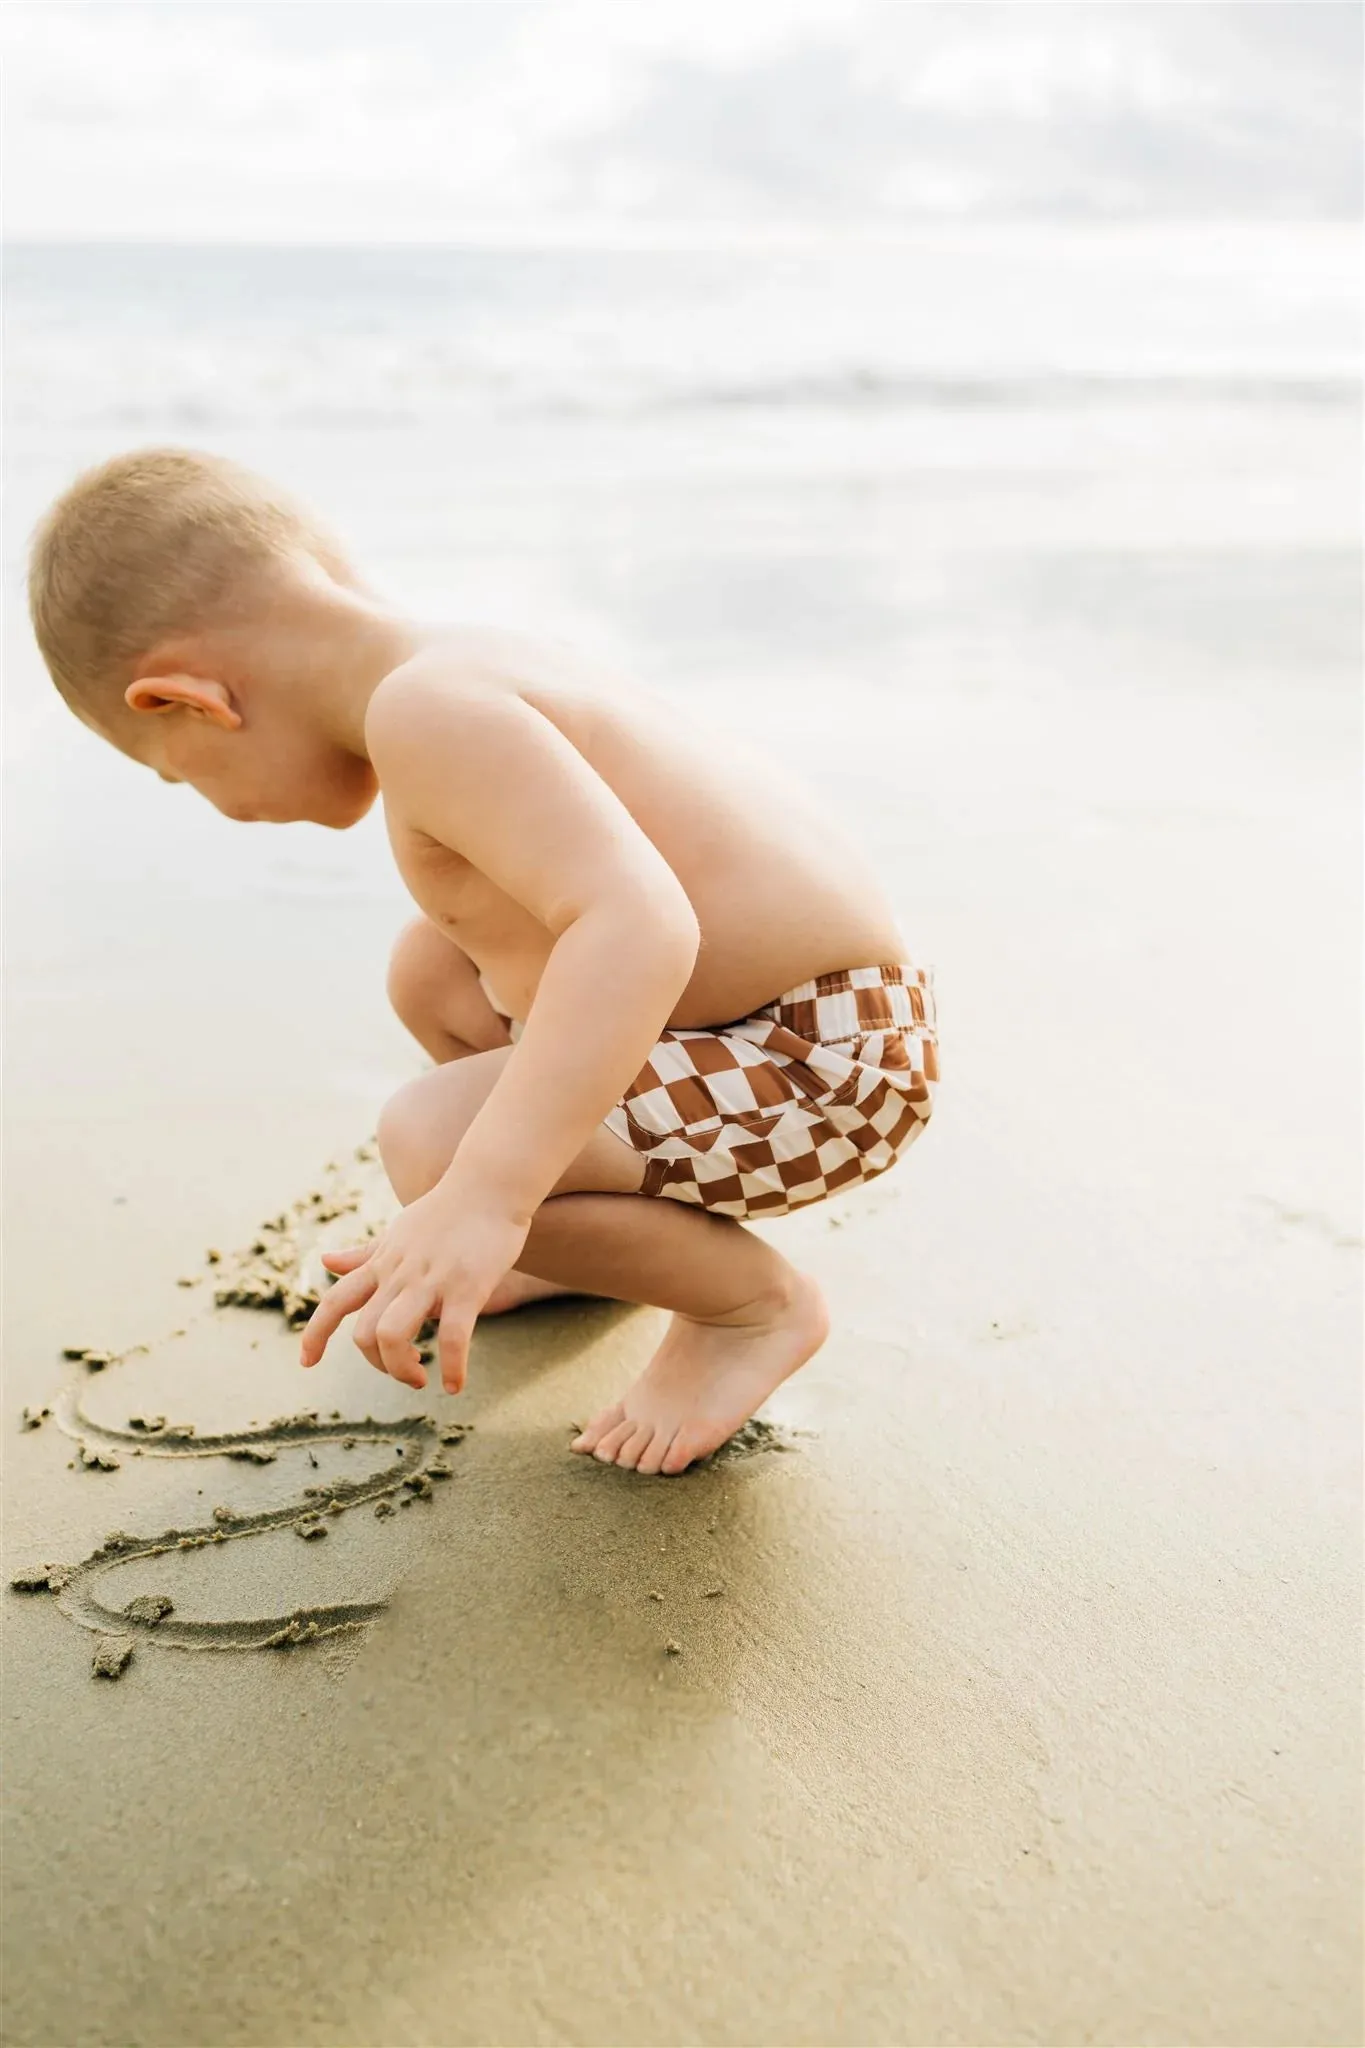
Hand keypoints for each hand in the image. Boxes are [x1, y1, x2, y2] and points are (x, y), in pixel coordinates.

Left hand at [299, 1187, 529, 1392]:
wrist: (490, 1185)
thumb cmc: (446, 1211)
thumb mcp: (397, 1233)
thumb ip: (364, 1254)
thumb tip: (325, 1260)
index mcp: (382, 1264)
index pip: (334, 1301)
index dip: (315, 1334)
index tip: (306, 1363)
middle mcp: (399, 1274)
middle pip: (364, 1333)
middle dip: (379, 1364)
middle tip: (409, 1370)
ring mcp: (431, 1280)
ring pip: (392, 1335)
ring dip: (401, 1369)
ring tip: (424, 1378)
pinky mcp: (466, 1288)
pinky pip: (452, 1338)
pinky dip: (451, 1369)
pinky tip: (455, 1385)